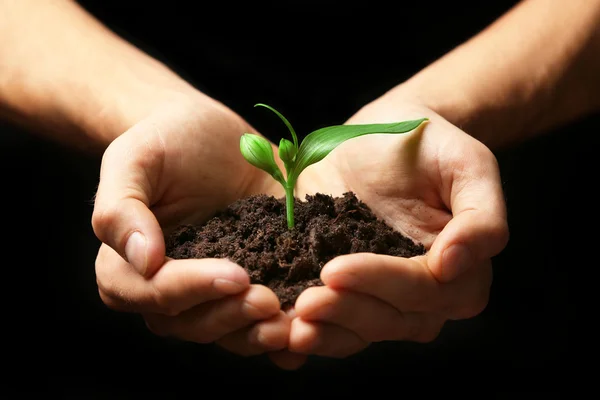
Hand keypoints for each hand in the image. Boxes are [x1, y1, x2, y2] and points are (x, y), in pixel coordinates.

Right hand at [91, 93, 290, 356]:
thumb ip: (121, 208)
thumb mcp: (135, 159)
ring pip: (226, 331)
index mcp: (128, 266)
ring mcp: (211, 291)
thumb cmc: (167, 140)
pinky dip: (279, 335)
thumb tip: (143, 260)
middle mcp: (168, 288)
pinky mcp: (249, 285)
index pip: (155, 291)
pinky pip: (257, 321)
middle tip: (269, 301)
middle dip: (231, 316)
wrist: (213, 136)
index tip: (236, 275)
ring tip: (293, 323)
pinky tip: (305, 334)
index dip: (193, 288)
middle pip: (191, 322)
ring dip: (257, 333)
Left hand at [284, 97, 508, 358]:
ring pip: (360, 330)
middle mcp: (422, 294)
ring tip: (290, 327)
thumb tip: (454, 265)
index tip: (335, 270)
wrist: (379, 134)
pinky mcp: (345, 288)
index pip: (423, 289)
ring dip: (326, 332)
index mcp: (458, 270)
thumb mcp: (467, 163)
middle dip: (346, 312)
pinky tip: (280, 335)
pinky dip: (309, 333)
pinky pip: (332, 322)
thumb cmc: (427, 143)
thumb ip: (480, 216)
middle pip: (389, 318)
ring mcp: (380, 295)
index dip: (381, 283)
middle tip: (305, 303)